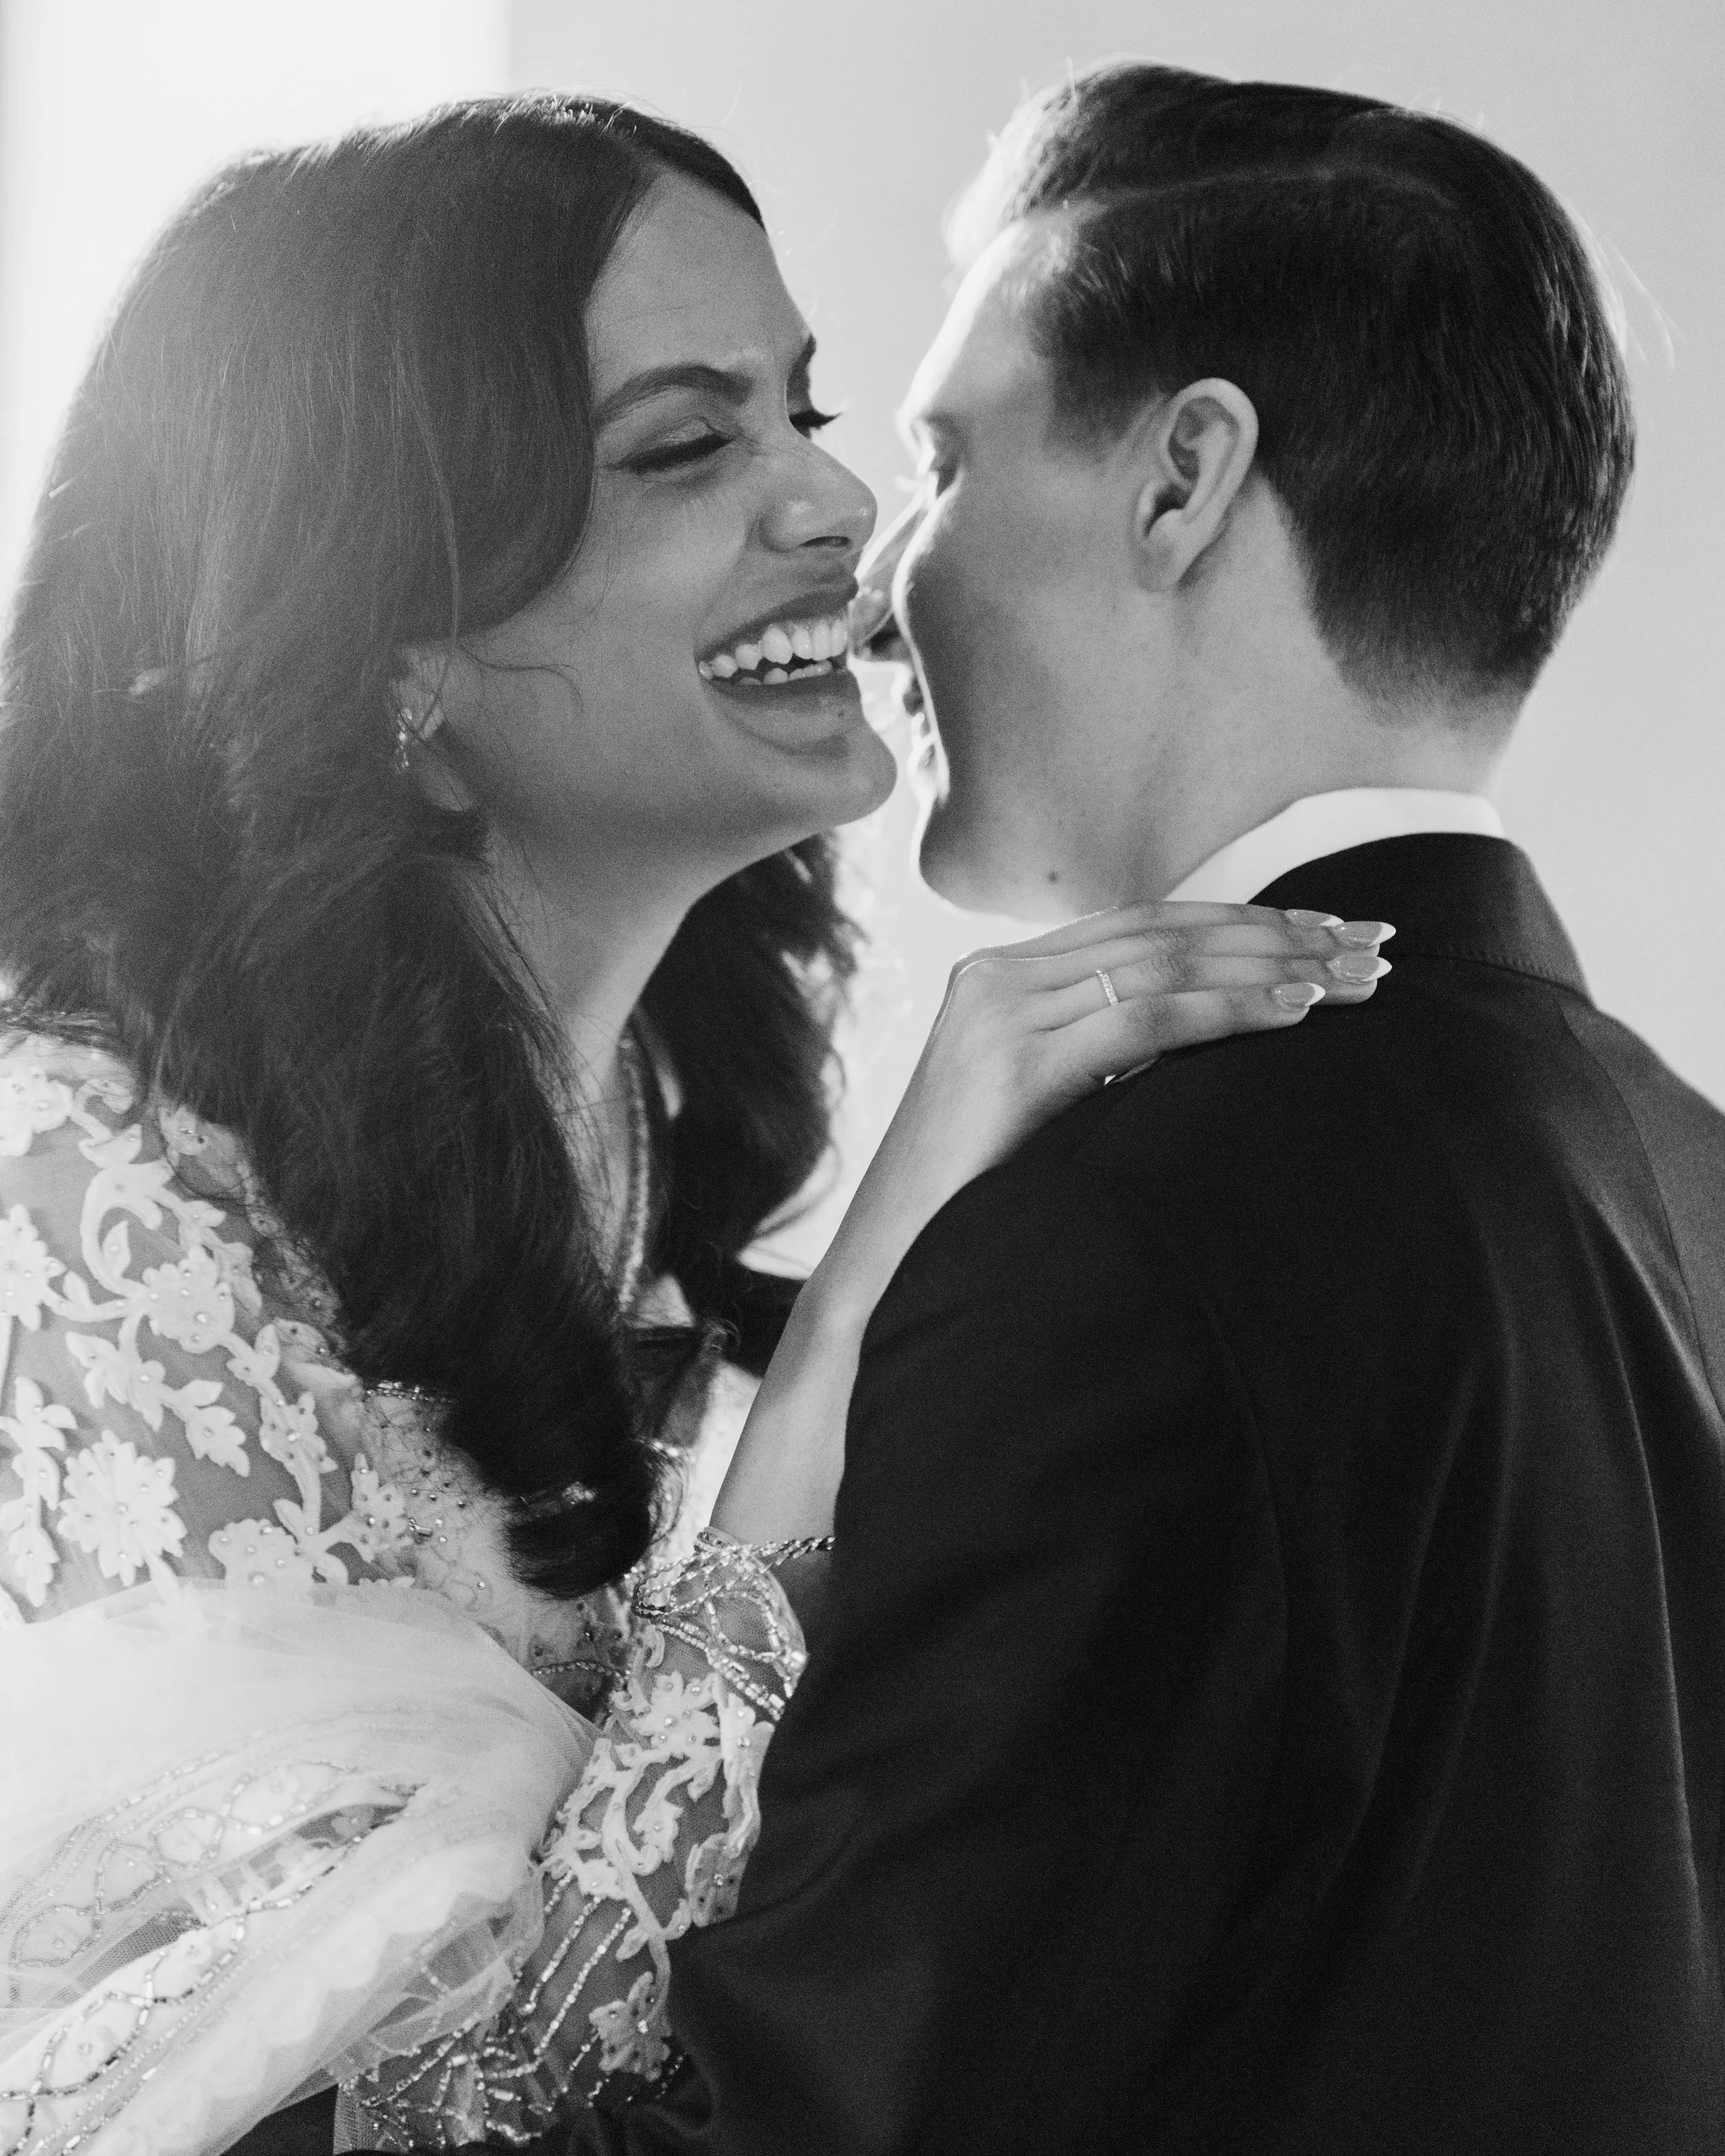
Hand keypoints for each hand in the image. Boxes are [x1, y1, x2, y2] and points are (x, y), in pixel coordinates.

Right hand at [712, 903, 1389, 1543]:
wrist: (886, 1277)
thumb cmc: (975, 1211)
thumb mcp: (1049, 1115)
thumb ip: (1108, 1066)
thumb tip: (1216, 1047)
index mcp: (1003, 978)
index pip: (1147, 928)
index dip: (1247, 923)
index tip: (1335, 932)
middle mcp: (993, 977)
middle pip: (1164, 932)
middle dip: (1279, 934)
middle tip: (1376, 943)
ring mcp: (995, 1013)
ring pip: (1162, 964)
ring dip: (1271, 965)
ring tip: (1356, 975)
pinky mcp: (1006, 1062)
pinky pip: (1139, 1021)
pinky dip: (1225, 1011)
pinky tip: (1296, 1012)